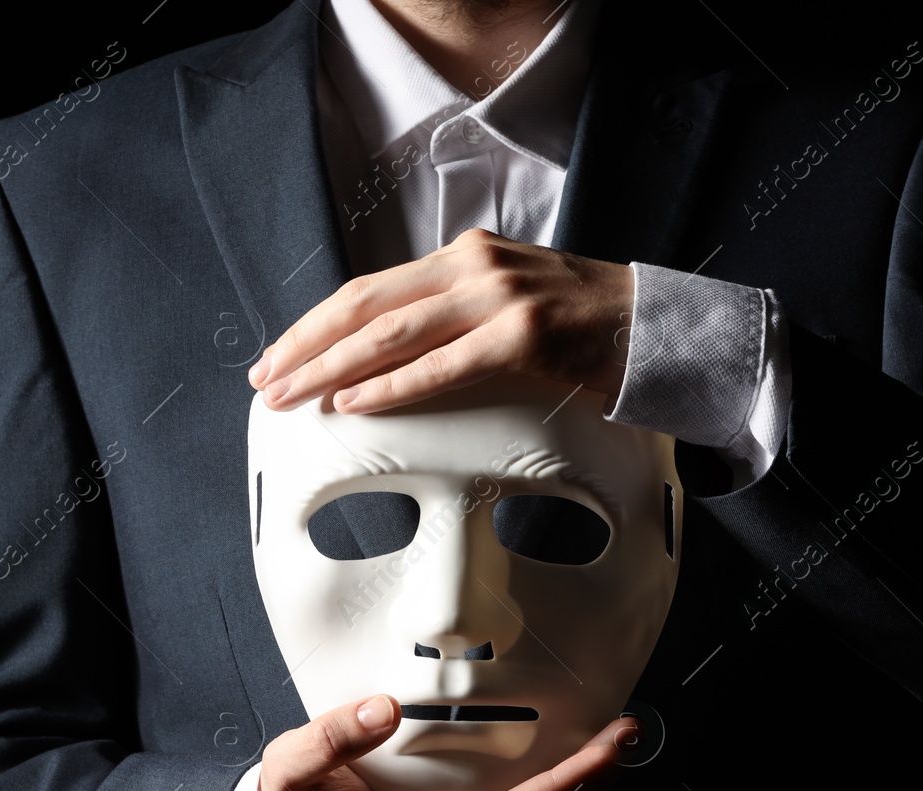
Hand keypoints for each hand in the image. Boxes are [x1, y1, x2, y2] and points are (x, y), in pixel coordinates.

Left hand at [248, 229, 633, 413]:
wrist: (657, 327)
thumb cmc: (582, 326)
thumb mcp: (507, 301)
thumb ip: (453, 314)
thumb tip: (386, 354)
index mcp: (464, 256)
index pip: (370, 287)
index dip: (316, 323)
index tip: (278, 354)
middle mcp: (474, 266)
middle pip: (366, 303)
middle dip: (305, 344)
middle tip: (265, 380)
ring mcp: (500, 297)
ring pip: (392, 330)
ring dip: (331, 367)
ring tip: (293, 396)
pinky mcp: (525, 335)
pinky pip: (443, 365)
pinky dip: (392, 386)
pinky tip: (353, 402)